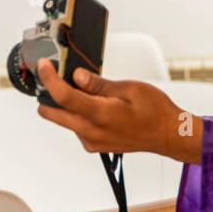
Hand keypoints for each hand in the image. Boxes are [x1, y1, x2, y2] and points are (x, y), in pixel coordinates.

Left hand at [34, 60, 202, 163]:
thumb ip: (100, 84)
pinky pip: (76, 126)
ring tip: (88, 90)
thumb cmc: (155, 111)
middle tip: (55, 76)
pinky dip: (78, 113)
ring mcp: (91, 141)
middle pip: (53, 112)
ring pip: (64, 119)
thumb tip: (78, 76)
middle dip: (48, 94)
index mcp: (101, 115)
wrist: (168, 134)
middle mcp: (91, 132)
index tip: (44, 66)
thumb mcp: (131, 88)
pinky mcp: (93, 145)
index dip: (49, 79)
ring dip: (66, 104)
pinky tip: (96, 105)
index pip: (64, 97)